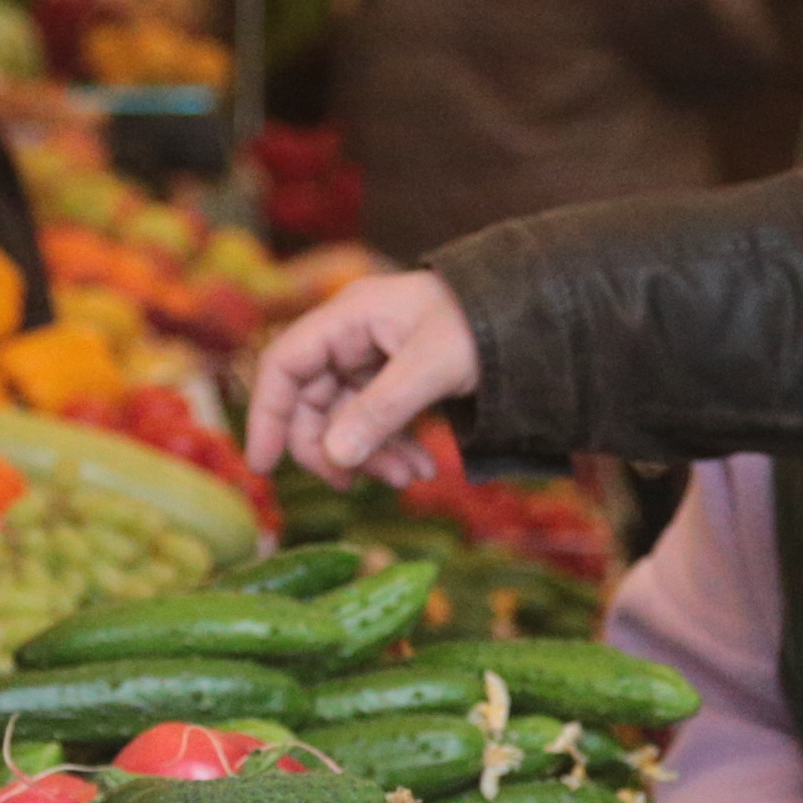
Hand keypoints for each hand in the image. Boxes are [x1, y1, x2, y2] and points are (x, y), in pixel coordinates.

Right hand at [249, 271, 480, 481]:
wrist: (537, 315)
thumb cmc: (483, 325)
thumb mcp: (432, 368)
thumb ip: (381, 410)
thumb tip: (335, 457)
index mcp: (348, 317)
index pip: (284, 364)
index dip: (267, 415)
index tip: (265, 466)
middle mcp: (352, 336)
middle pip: (311, 401)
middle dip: (334, 448)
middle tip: (355, 486)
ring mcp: (372, 359)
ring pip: (347, 419)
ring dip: (372, 455)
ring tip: (411, 479)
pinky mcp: (395, 379)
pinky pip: (377, 421)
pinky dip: (394, 449)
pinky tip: (422, 469)